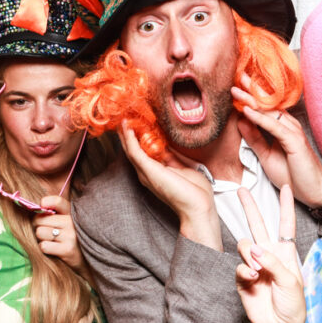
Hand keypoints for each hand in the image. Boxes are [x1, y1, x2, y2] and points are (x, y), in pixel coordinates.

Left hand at [33, 196, 87, 277]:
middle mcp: (72, 222)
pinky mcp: (67, 250)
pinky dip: (45, 248)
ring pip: (40, 232)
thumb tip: (36, 210)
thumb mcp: (71, 224)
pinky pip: (44, 246)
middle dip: (37, 226)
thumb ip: (57, 214)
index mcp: (73, 213)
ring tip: (50, 241)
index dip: (44, 203)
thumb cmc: (76, 242)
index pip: (56, 201)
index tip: (41, 208)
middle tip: (45, 231)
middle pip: (40, 219)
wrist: (91, 263)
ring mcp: (70, 235)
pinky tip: (53, 250)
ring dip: (41, 239)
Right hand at [119, 124, 221, 249]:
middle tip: (125, 116)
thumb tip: (169, 145)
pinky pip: (134, 151)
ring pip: (130, 149)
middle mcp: (147, 173)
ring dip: (125, 133)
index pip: (142, 152)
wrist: (198, 206)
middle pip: (132, 150)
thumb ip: (174, 157)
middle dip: (128, 133)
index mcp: (155, 173)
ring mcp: (146, 172)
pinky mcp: (148, 170)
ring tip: (123, 117)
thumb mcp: (184, 168)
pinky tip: (126, 126)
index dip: (138, 137)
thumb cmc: (194, 192)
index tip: (138, 121)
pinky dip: (129, 138)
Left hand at [232, 74, 321, 207]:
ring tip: (236, 90)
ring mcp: (293, 131)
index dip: (250, 96)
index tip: (235, 85)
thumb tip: (240, 120)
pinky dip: (260, 118)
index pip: (264, 107)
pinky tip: (247, 111)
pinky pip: (274, 126)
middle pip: (267, 104)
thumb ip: (254, 138)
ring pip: (269, 112)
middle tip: (236, 75)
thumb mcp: (266, 155)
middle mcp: (289, 125)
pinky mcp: (295, 141)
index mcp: (283, 127)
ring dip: (251, 100)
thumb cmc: (293, 174)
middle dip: (250, 90)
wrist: (312, 192)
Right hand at [235, 185, 305, 322]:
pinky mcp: (242, 277)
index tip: (285, 187)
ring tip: (258, 270)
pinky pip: (239, 265)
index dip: (285, 206)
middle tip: (240, 190)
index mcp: (285, 253)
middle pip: (258, 225)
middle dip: (250, 207)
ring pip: (244, 244)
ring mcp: (254, 265)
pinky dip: (245, 270)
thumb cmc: (292, 305)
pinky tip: (252, 278)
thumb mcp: (291, 281)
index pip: (285, 224)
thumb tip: (253, 248)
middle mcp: (268, 254)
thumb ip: (273, 261)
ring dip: (250, 254)